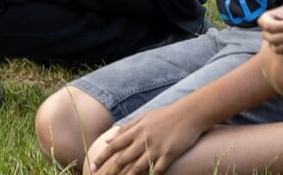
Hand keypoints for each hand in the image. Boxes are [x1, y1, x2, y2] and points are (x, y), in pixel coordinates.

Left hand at [90, 105, 208, 174]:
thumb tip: (109, 139)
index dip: (102, 157)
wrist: (190, 114)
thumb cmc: (166, 115)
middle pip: (122, 160)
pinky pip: (157, 170)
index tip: (93, 166)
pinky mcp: (169, 154)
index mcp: (136, 130)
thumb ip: (126, 128)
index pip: (114, 146)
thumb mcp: (144, 117)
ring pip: (137, 168)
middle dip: (110, 172)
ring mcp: (156, 148)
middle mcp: (143, 140)